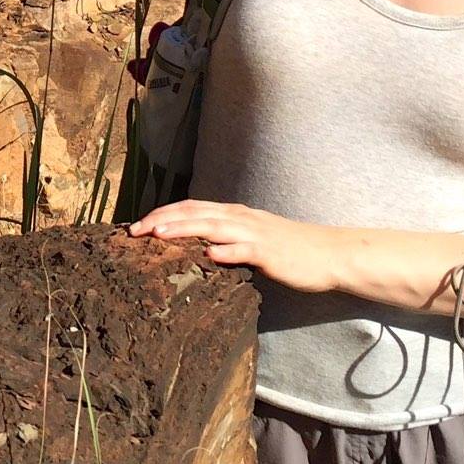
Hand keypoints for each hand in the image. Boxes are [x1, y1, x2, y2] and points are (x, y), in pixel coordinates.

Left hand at [127, 201, 332, 293]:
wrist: (329, 254)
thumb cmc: (290, 250)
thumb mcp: (252, 240)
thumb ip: (227, 240)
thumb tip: (197, 248)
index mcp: (235, 215)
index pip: (192, 208)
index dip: (164, 214)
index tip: (137, 225)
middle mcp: (241, 219)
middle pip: (195, 213)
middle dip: (162, 219)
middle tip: (134, 231)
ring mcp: (255, 234)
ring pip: (214, 227)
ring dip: (184, 229)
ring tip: (158, 234)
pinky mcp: (270, 253)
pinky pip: (245, 250)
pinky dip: (225, 251)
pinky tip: (208, 255)